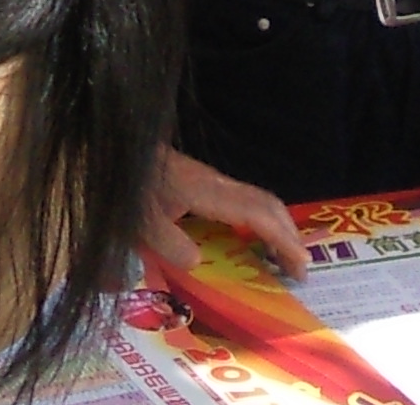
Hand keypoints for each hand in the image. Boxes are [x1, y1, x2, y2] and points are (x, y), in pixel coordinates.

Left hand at [140, 147, 310, 279]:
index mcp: (207, 192)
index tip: (301, 266)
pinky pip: (246, 200)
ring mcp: (213, 180)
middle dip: (289, 234)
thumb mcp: (139, 219)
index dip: (282, 239)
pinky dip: (262, 221)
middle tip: (300, 270)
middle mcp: (217, 183)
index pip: (257, 214)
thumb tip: (197, 261)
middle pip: (266, 203)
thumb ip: (166, 242)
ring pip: (258, 200)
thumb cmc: (128, 185)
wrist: (118, 149)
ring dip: (278, 226)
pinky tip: (254, 240)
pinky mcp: (205, 182)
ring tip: (285, 258)